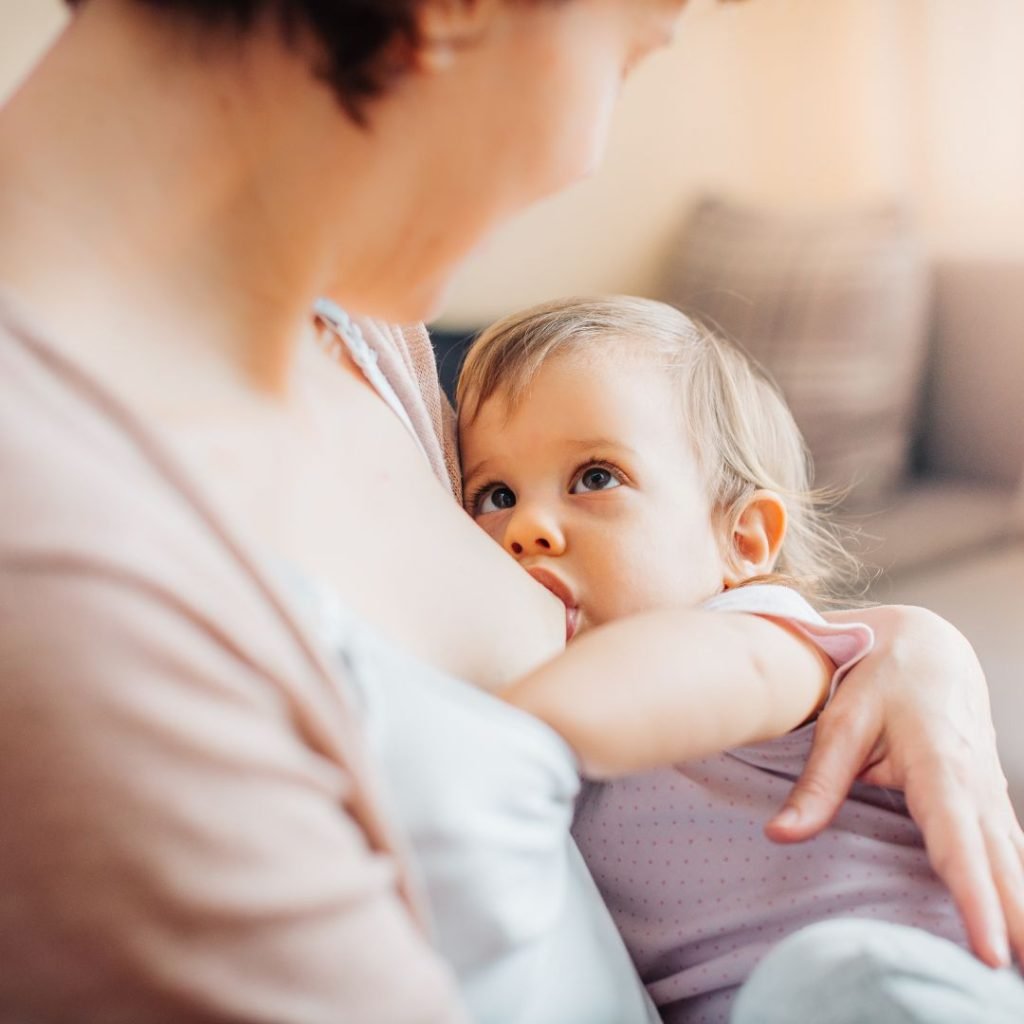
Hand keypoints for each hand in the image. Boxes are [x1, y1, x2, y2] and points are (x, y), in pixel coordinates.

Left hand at [766, 604, 1023, 968]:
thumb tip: (780, 834)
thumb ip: (818, 783)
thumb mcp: (842, 721)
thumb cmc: (879, 674)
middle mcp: (975, 784)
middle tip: (1017, 978)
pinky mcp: (985, 795)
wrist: (924, 640)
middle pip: (1001, 865)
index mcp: (941, 765)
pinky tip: (1023, 920)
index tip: (990, 950)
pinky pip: (1008, 847)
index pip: (959, 844)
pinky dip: (1019, 884)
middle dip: (1016, 922)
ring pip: (1012, 859)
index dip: (975, 898)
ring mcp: (987, 790)